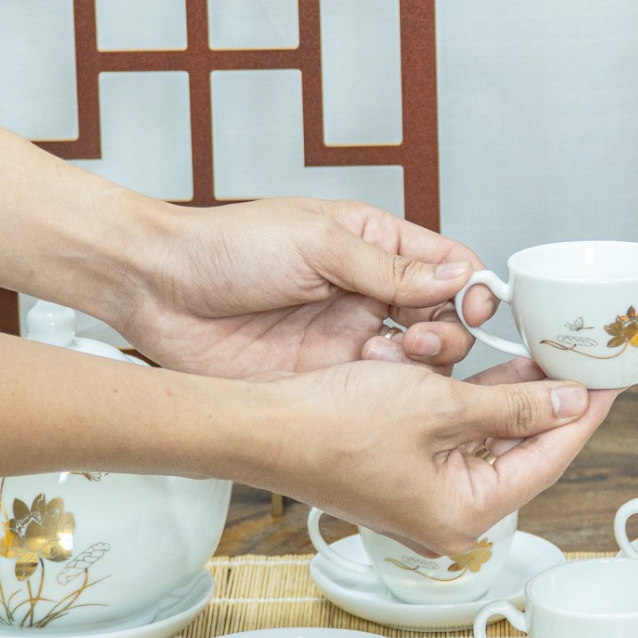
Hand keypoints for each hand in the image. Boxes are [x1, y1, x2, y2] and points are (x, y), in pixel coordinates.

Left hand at [120, 197, 493, 378]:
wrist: (159, 291)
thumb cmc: (228, 247)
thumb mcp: (319, 243)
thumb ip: (392, 267)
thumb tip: (458, 276)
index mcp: (375, 246)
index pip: (448, 265)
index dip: (472, 287)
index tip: (478, 305)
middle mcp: (371, 294)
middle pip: (444, 318)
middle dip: (448, 331)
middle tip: (421, 338)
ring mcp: (351, 339)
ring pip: (419, 362)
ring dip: (422, 364)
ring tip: (392, 361)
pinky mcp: (328, 379)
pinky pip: (379, 393)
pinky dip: (390, 393)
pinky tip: (372, 383)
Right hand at [263, 357, 618, 553]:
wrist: (260, 427)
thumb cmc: (333, 425)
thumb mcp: (439, 406)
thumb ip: (511, 407)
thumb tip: (568, 404)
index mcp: (464, 514)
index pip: (547, 459)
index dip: (582, 415)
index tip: (610, 383)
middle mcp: (448, 515)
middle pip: (521, 451)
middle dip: (551, 403)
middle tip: (583, 362)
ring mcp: (425, 496)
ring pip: (489, 440)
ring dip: (513, 398)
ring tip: (548, 355)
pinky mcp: (405, 473)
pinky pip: (457, 436)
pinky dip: (476, 403)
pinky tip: (497, 368)